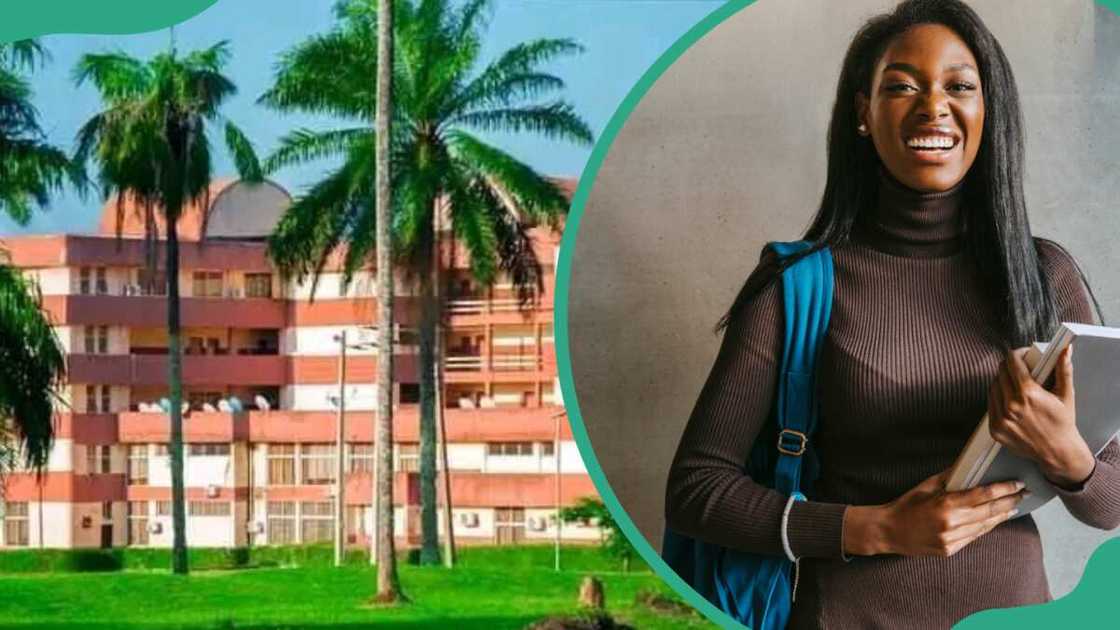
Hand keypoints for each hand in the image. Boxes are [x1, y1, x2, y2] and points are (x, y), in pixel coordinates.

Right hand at [843, 470, 1025, 557]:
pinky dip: (986, 527)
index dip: (1003, 489)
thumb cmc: (906, 505)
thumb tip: (970, 465)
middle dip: (1009, 502)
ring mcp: (951, 540)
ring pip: (985, 527)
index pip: (982, 495)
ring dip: (1001, 516)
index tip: (1017, 484)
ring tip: (1013, 507)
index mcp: (945, 504)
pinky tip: (993, 520)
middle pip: (989, 512)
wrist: (889, 531)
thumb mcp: (926, 486)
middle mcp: (951, 524)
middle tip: (1024, 494)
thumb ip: (950, 477)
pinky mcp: (950, 550)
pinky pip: (974, 537)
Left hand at [988, 345, 1094, 487]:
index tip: (1021, 353)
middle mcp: (1012, 405)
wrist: (1057, 451)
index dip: (1017, 354)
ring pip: (993, 387)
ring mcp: (1001, 418)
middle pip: (1001, 373)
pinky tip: (1009, 398)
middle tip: (1019, 367)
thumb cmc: (1062, 423)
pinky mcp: (995, 429)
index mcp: (1028, 394)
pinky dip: (997, 397)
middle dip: (1010, 366)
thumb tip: (1065, 350)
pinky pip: (990, 404)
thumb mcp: (1066, 394)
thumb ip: (1064, 369)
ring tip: (1014, 383)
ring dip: (1002, 381)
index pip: (1012, 363)